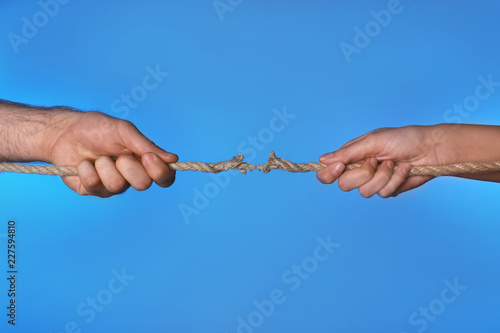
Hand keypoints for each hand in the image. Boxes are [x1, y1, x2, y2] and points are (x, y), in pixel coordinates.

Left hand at [44, 110, 177, 196]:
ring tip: (97, 156)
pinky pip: (95, 186)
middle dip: (128, 166)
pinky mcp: (92, 190)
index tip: (148, 158)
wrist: (65, 132)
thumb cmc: (97, 128)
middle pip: (143, 184)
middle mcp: (131, 177)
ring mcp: (112, 186)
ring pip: (118, 186)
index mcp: (144, 163)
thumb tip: (173, 159)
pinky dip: (87, 170)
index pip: (164, 178)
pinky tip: (83, 163)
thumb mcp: (123, 131)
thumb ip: (146, 145)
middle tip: (117, 154)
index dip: (160, 172)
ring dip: (105, 166)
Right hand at [317, 125, 447, 197]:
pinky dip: (395, 180)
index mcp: (352, 156)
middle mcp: (360, 170)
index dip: (329, 173)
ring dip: (382, 176)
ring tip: (393, 163)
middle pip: (344, 184)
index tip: (339, 168)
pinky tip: (403, 169)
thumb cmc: (403, 139)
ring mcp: (374, 181)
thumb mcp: (373, 141)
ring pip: (365, 191)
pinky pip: (383, 193)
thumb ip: (348, 153)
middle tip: (374, 161)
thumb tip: (322, 159)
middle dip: (362, 174)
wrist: (432, 150)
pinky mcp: (388, 189)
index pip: (329, 172)